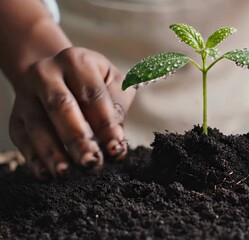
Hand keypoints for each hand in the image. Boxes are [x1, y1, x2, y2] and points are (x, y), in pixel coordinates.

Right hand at [9, 47, 135, 179]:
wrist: (54, 73)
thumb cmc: (93, 81)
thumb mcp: (113, 82)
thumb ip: (117, 106)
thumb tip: (116, 139)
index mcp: (76, 61)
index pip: (92, 95)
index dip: (105, 124)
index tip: (116, 149)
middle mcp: (46, 74)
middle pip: (61, 107)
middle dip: (77, 138)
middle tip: (91, 163)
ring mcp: (26, 96)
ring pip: (37, 125)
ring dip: (53, 153)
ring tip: (67, 173)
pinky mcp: (15, 118)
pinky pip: (22, 140)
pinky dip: (35, 159)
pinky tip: (48, 175)